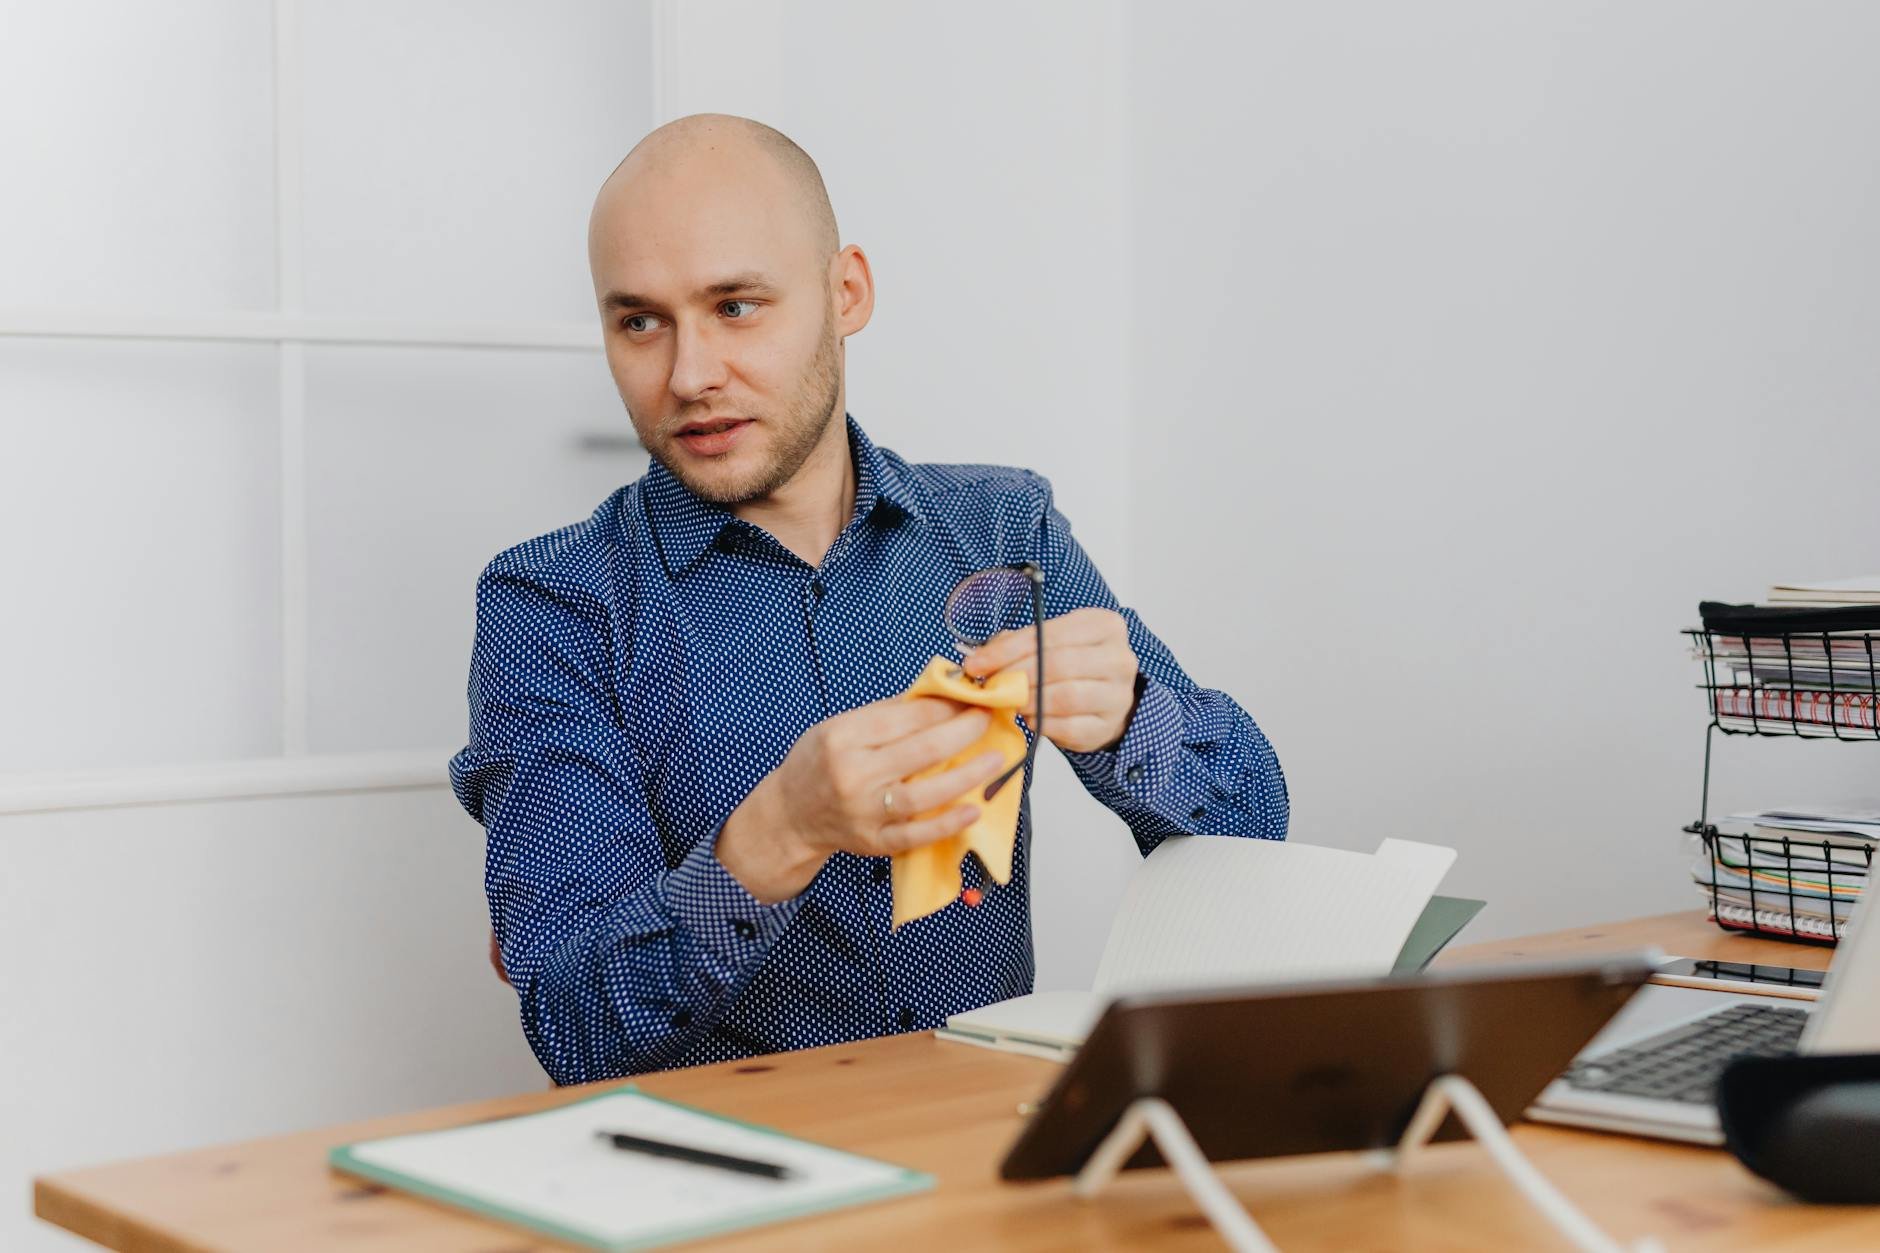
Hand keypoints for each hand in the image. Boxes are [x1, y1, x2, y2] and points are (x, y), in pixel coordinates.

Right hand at [716, 696, 1006, 901]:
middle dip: (963, 732)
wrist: (791, 814)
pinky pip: (917, 834)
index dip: (944, 706)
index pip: (904, 717)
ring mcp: (865, 813)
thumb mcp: (838, 726)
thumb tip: (939, 694)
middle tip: (987, 720)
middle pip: (920, 751)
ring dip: (967, 776)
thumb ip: (886, 714)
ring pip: (924, 794)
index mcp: (842, 738)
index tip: (969, 698)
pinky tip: (973, 809)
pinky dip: (948, 823)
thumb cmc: (818, 763)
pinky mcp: (874, 842)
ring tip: (995, 760)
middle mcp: (853, 775)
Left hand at [961, 606, 1139, 753]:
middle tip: (991, 686)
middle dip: (1016, 675)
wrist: (1104, 699)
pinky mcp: (1108, 726)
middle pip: (1058, 664)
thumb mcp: (1048, 644)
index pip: (1048, 635)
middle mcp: (1118, 658)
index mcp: (1103, 626)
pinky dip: (1042, 723)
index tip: (976, 664)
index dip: (1007, 650)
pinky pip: (1069, 727)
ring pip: (1065, 696)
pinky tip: (1030, 718)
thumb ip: (1015, 645)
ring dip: (1028, 700)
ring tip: (1010, 701)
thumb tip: (979, 659)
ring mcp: (1118, 695)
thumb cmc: (1072, 666)